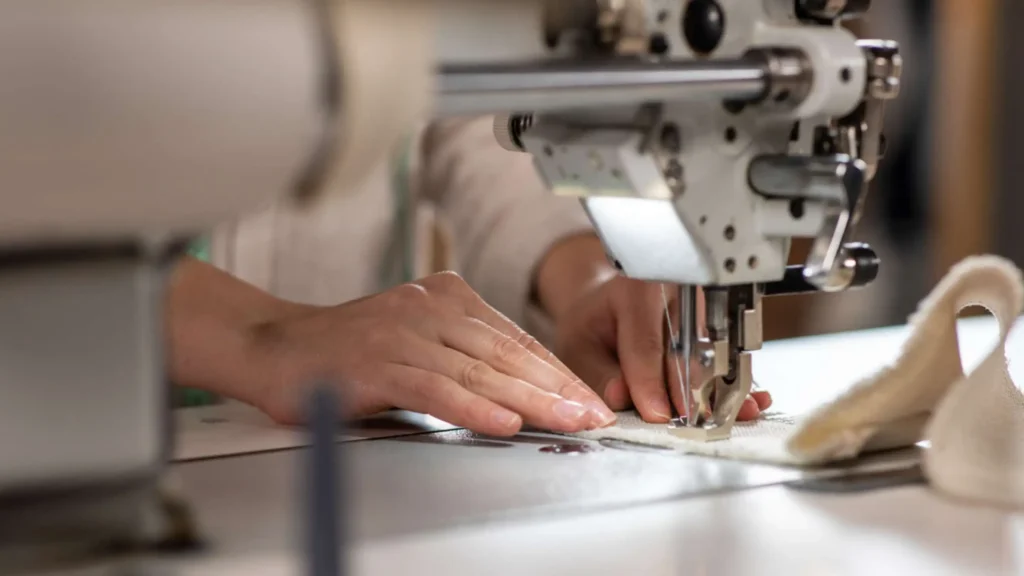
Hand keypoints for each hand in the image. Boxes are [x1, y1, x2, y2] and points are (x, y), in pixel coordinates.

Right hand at [233, 272, 616, 435]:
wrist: (274, 346)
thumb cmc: (349, 352)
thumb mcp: (418, 344)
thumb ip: (464, 359)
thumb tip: (524, 394)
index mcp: (447, 298)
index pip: (515, 339)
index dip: (557, 373)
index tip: (590, 400)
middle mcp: (430, 307)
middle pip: (506, 353)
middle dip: (556, 388)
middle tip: (594, 414)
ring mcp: (403, 332)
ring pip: (478, 369)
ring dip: (528, 399)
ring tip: (567, 420)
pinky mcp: (376, 362)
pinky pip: (434, 388)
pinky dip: (472, 407)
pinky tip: (502, 422)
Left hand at [554, 276, 771, 421]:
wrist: (611, 305)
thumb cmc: (594, 325)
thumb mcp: (579, 346)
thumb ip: (597, 372)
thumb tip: (620, 396)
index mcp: (636, 289)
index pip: (645, 342)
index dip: (650, 381)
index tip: (656, 412)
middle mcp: (677, 293)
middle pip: (686, 351)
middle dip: (688, 393)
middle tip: (691, 427)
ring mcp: (702, 308)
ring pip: (710, 357)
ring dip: (718, 393)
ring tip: (727, 419)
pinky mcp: (716, 326)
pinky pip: (725, 360)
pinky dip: (733, 386)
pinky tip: (749, 402)